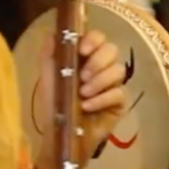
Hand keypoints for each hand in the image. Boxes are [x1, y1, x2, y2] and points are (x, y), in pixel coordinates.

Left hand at [33, 29, 127, 158]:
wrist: (60, 136)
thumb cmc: (54, 106)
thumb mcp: (48, 78)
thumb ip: (49, 55)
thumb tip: (51, 32)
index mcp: (85, 58)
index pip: (98, 38)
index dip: (93, 40)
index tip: (82, 50)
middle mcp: (102, 68)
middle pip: (112, 50)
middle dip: (97, 61)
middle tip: (83, 76)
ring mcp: (113, 85)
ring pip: (118, 70)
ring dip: (99, 81)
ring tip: (82, 94)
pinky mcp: (120, 103)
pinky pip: (119, 93)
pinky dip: (101, 99)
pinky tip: (87, 106)